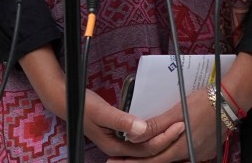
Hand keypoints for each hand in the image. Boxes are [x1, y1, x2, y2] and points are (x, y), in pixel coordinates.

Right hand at [18, 46, 182, 157]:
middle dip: (167, 139)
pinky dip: (152, 134)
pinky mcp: (120, 135)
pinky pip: (141, 139)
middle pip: (148, 150)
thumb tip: (142, 130)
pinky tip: (161, 127)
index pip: (146, 149)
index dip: (164, 138)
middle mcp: (118, 148)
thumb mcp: (102, 111)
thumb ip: (122, 121)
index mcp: (115, 147)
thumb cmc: (83, 105)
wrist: (67, 100)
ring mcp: (119, 142)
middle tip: (184, 125)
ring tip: (177, 127)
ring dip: (161, 138)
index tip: (179, 125)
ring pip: (145, 146)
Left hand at [114, 87, 222, 161]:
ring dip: (155, 157)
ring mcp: (200, 153)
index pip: (152, 160)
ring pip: (173, 159)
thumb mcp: (178, 110)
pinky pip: (184, 154)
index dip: (133, 162)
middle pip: (161, 162)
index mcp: (182, 147)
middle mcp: (190, 154)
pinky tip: (164, 148)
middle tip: (119, 161)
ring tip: (139, 154)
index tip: (116, 161)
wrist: (231, 100)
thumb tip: (134, 136)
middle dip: (139, 162)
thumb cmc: (204, 101)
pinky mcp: (206, 148)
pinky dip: (171, 152)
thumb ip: (156, 125)